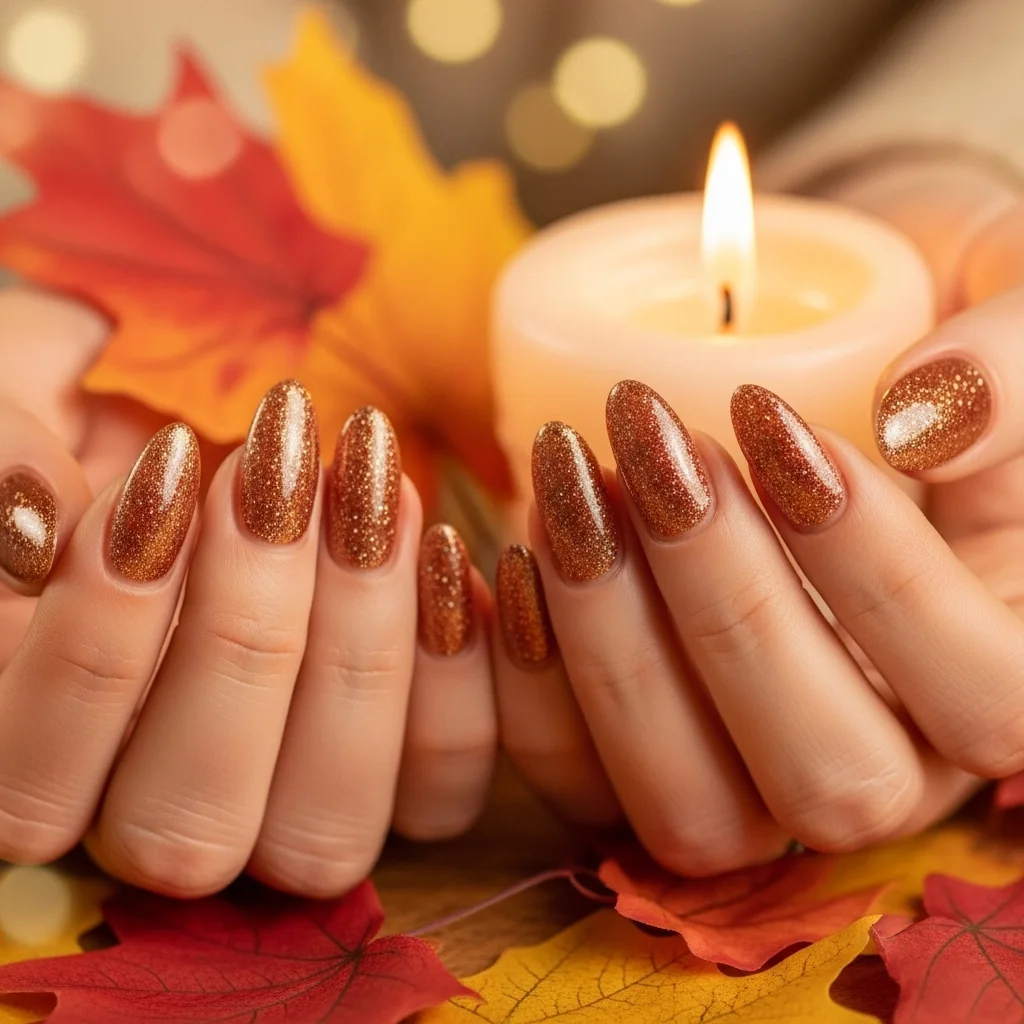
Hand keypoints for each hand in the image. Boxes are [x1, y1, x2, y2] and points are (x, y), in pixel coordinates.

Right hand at [0, 290, 495, 896]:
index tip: (170, 465)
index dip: (102, 637)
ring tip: (374, 484)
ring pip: (324, 827)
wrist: (181, 444)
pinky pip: (442, 791)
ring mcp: (276, 821)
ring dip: (361, 648)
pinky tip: (443, 546)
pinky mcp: (395, 790)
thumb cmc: (76, 427)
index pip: (36, 784)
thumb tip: (30, 516)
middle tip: (280, 469)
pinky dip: (459, 677)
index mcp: (27, 760)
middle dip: (246, 632)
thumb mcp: (19, 401)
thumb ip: (5, 457)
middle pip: (191, 825)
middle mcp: (148, 821)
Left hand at [492, 156, 1023, 873]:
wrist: (809, 324)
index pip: (982, 694)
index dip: (878, 575)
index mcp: (995, 667)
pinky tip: (514, 556)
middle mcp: (887, 754)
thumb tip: (925, 417)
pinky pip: (579, 781)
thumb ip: (1015, 354)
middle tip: (650, 441)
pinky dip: (530, 684)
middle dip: (724, 608)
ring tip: (569, 479)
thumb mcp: (1001, 284)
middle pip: (828, 777)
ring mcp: (753, 773)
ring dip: (614, 650)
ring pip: (692, 806)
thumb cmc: (924, 304)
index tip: (770, 422)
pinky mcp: (641, 752)